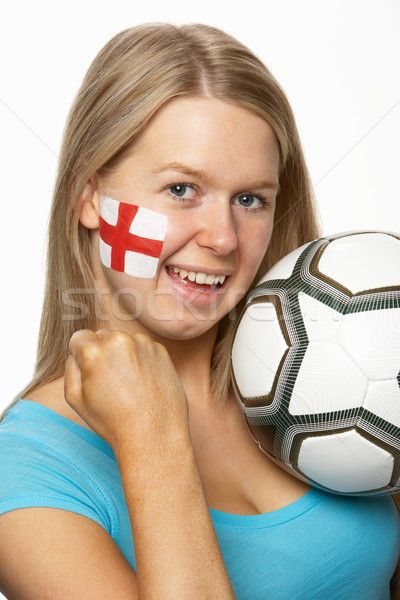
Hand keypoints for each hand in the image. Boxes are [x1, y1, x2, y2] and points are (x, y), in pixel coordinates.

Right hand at [64, 329, 188, 448]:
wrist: (153, 434)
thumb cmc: (112, 421)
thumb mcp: (75, 399)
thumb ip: (70, 368)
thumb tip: (77, 353)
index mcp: (94, 351)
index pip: (78, 337)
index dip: (80, 356)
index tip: (90, 374)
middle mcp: (118, 340)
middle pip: (102, 336)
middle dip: (103, 353)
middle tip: (111, 383)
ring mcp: (142, 343)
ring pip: (124, 341)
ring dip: (123, 355)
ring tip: (128, 385)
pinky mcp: (160, 350)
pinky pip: (143, 348)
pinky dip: (141, 359)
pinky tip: (143, 383)